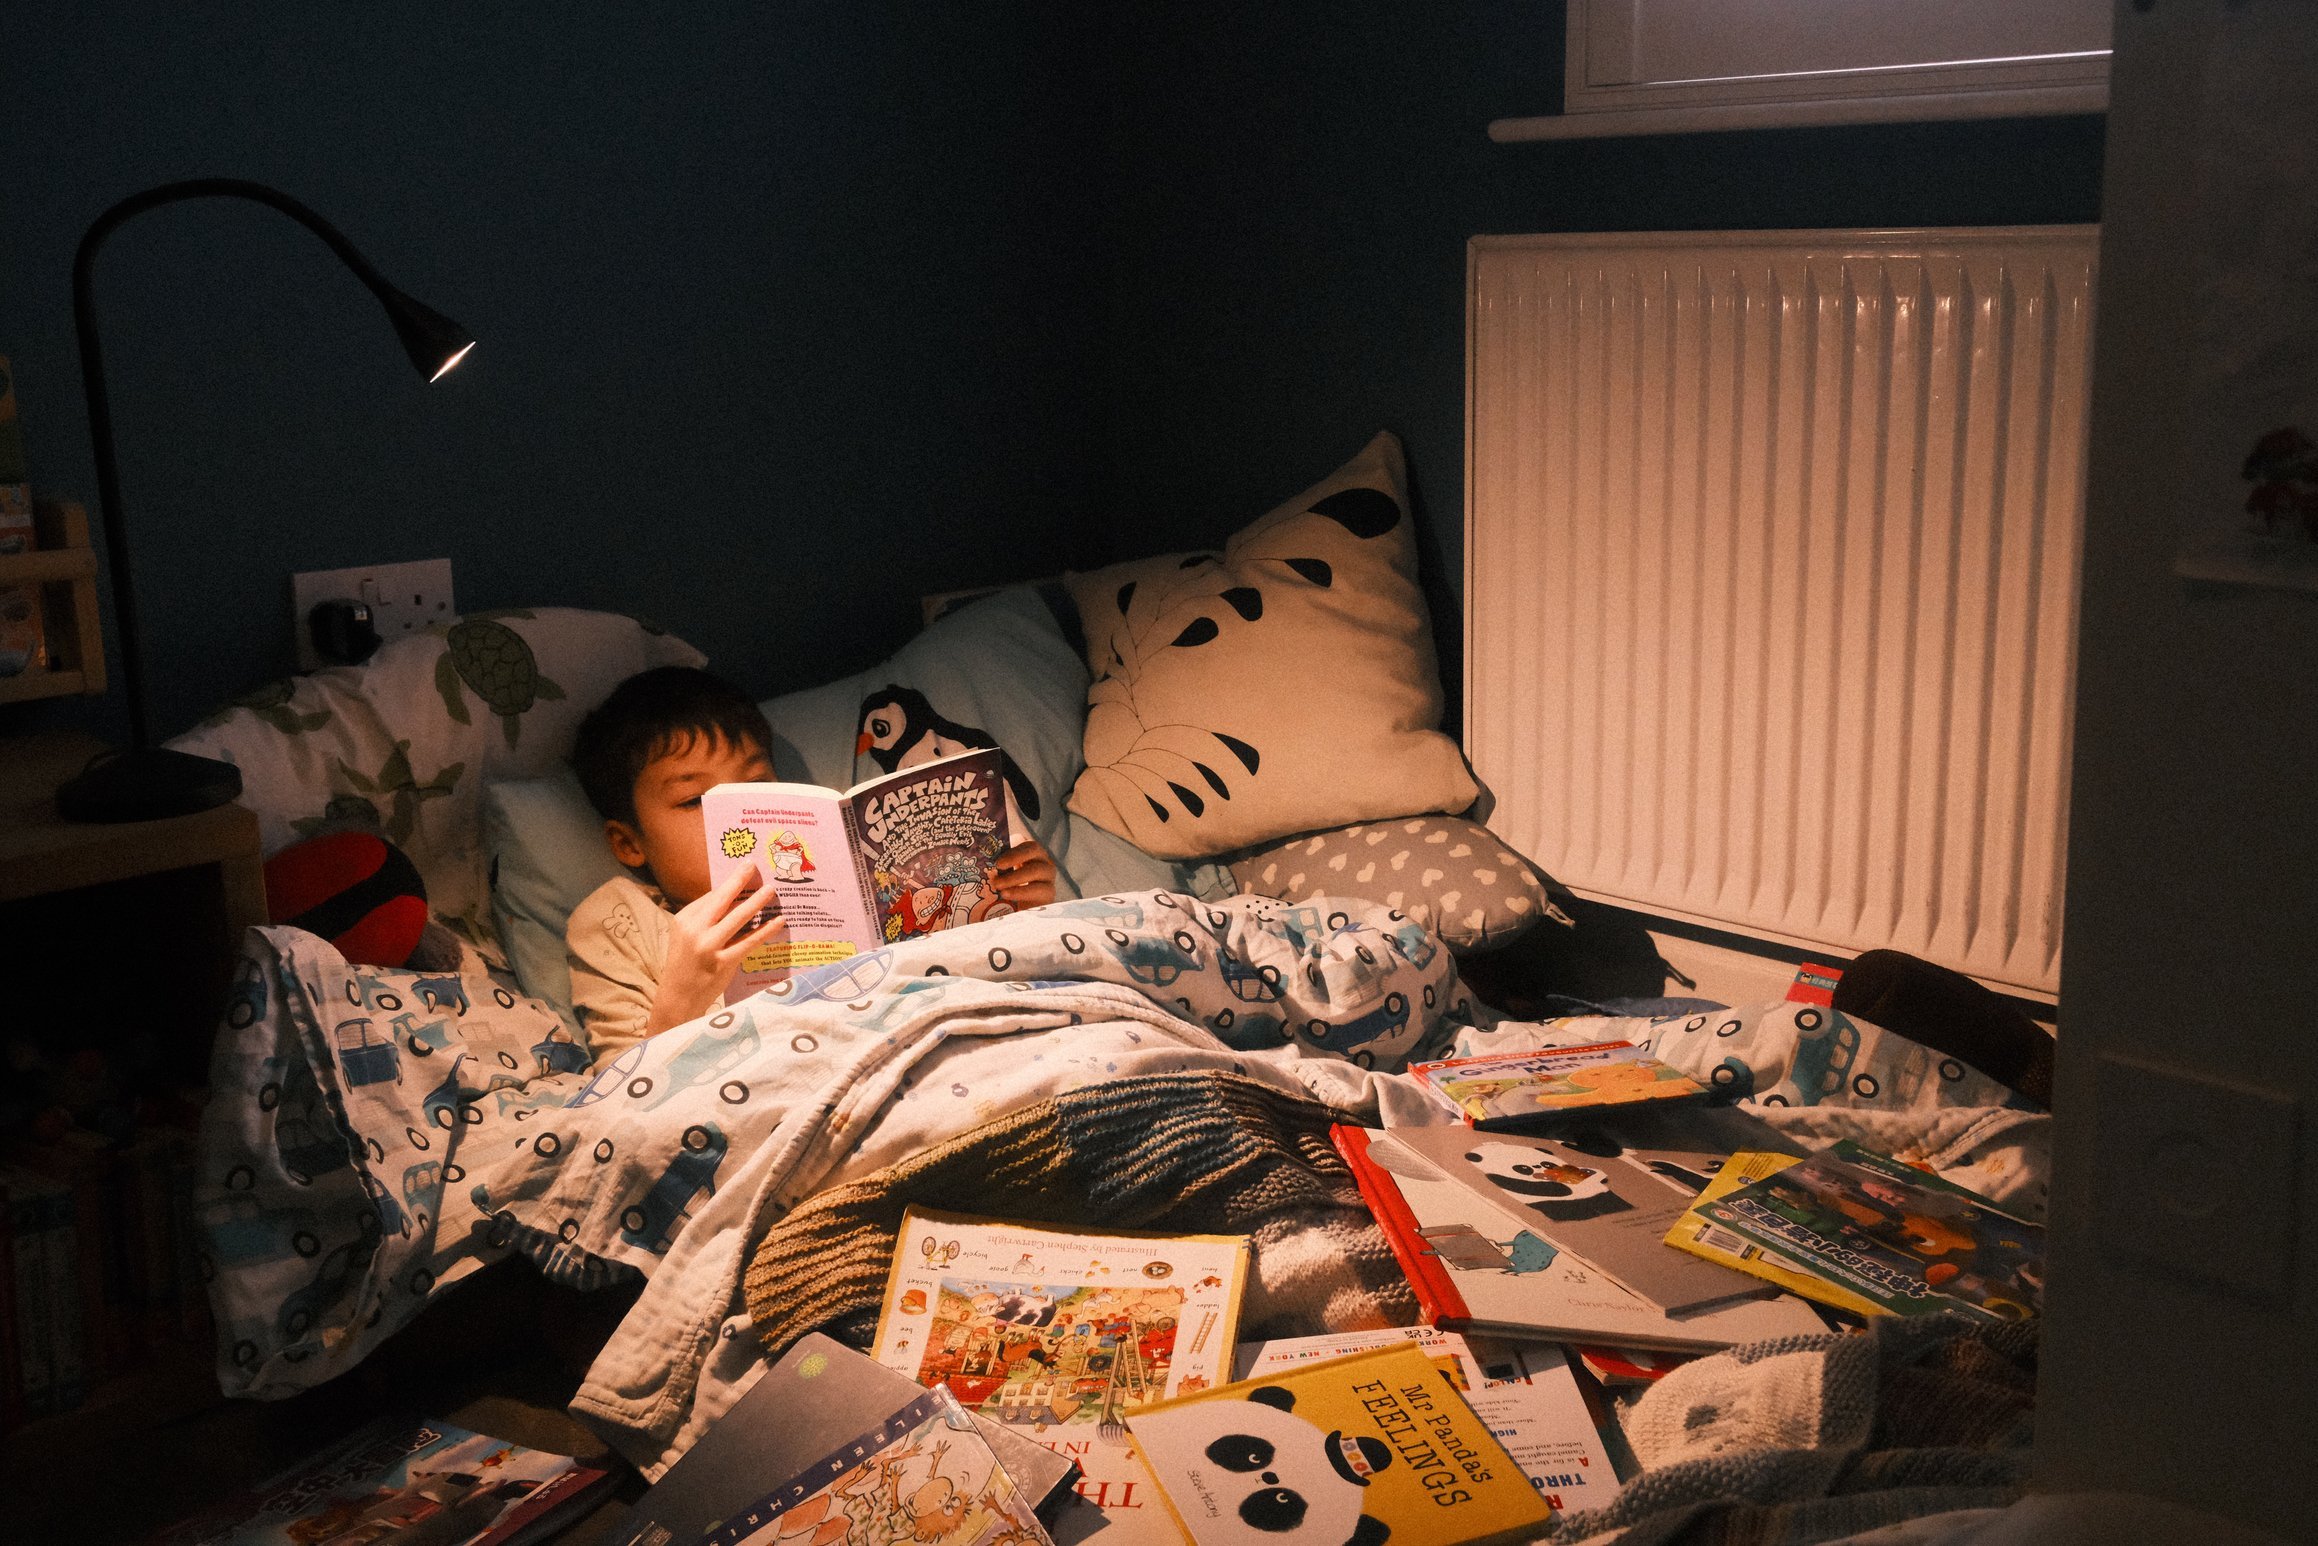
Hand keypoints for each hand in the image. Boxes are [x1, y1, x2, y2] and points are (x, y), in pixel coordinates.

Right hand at [648, 863, 788, 1031]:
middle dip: (739, 880)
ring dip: (757, 902)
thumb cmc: (686, 964)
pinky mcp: (723, 962)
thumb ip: (706, 919)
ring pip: (738, 918)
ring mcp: (709, 946)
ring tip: (771, 890)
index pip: (711, 897)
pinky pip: (749, 941)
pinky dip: (766, 930)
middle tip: (754, 865)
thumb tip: (734, 898)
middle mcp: (695, 930)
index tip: (745, 869)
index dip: (730, 882)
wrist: (679, 998)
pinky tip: (778, 921)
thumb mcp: (687, 936)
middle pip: (721, 899)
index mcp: (684, 919)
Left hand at [988, 839, 1057, 909]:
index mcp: (1028, 852)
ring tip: (997, 885)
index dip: (1012, 843)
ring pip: (1036, 870)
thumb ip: (993, 868)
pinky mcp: (1049, 892)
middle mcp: (1041, 860)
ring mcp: (1047, 876)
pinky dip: (1020, 892)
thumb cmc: (1006, 892)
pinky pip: (1038, 889)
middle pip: (1033, 849)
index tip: (997, 849)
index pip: (1024, 841)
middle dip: (1014, 856)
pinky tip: (1006, 895)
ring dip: (1014, 877)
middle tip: (997, 865)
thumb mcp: (1000, 877)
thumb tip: (973, 862)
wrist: (1019, 916)